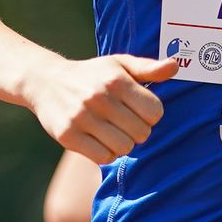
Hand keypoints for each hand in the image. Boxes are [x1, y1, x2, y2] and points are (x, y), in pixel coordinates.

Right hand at [24, 52, 176, 163]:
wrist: (46, 82)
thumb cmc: (92, 74)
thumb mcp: (120, 64)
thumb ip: (148, 67)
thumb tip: (175, 66)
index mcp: (116, 80)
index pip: (155, 111)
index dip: (152, 114)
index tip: (140, 110)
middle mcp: (99, 98)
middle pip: (142, 133)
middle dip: (139, 130)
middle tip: (126, 122)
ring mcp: (82, 118)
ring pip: (124, 147)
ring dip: (123, 143)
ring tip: (114, 131)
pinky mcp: (68, 136)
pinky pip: (103, 157)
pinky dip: (106, 152)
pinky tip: (100, 140)